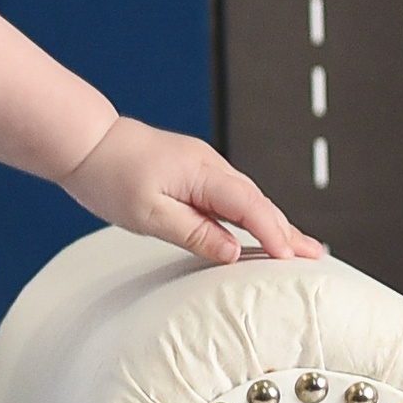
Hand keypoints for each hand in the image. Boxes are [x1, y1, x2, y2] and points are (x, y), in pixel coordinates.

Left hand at [62, 117, 323, 265]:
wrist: (87, 143)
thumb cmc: (110, 176)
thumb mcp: (149, 214)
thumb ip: (194, 233)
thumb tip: (233, 252)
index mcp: (202, 173)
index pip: (250, 207)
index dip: (274, 233)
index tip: (293, 258)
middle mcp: (210, 166)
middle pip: (258, 202)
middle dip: (287, 230)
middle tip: (315, 256)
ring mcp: (203, 168)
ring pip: (247, 200)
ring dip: (272, 224)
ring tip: (298, 249)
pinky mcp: (194, 174)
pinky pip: (231, 197)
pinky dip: (250, 215)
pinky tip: (258, 231)